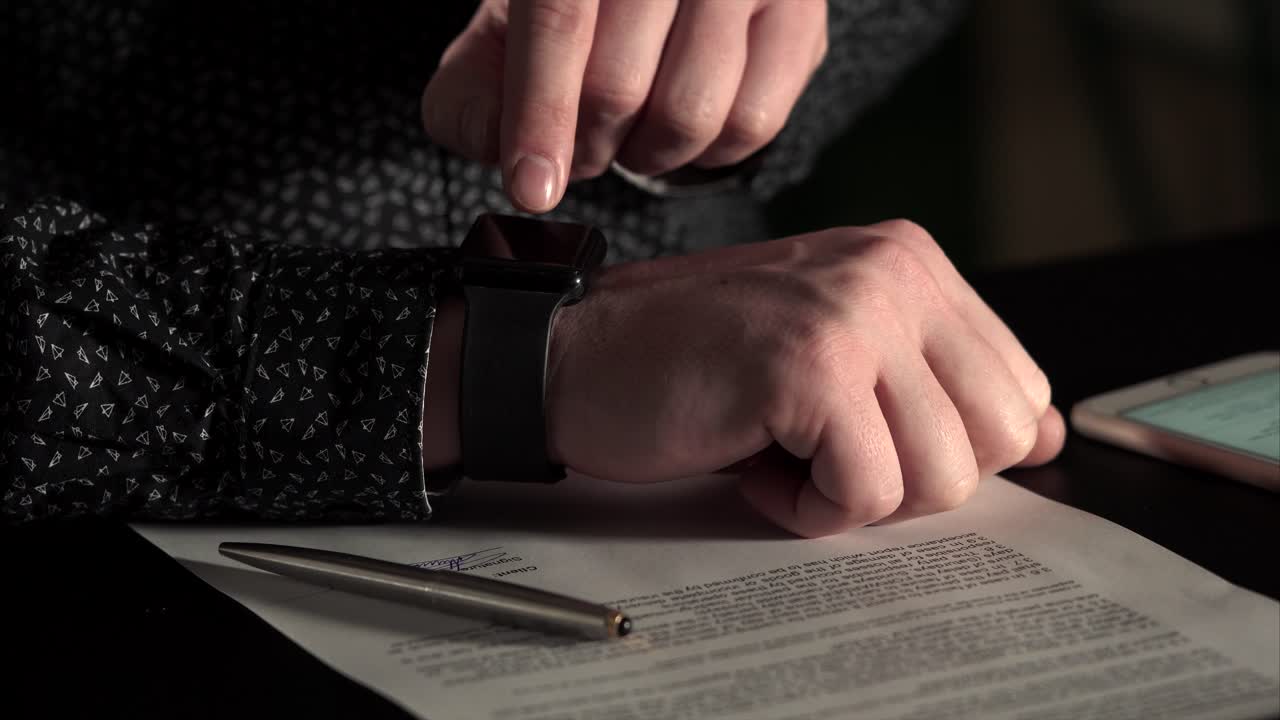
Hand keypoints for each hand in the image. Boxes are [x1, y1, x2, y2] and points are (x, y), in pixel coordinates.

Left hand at [422, 0, 827, 212]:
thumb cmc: (581, 10)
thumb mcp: (505, 36)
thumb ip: (472, 94)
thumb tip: (499, 149)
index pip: (559, 20)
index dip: (540, 113)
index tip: (533, 186)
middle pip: (619, 85)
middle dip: (587, 144)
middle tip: (580, 145)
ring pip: (690, 113)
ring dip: (647, 155)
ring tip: (632, 132)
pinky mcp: (799, 19)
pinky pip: (752, 124)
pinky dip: (708, 153)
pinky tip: (685, 125)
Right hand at [546, 220, 1065, 536]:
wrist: (573, 359)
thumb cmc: (691, 364)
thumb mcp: (835, 358)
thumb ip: (939, 387)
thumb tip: (1047, 431)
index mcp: (909, 262)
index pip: (1022, 391)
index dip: (947, 448)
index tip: (863, 435)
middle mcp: (893, 272)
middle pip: (1000, 439)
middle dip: (911, 478)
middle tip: (823, 448)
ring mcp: (854, 313)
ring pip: (943, 477)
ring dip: (852, 495)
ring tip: (780, 448)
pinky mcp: (809, 367)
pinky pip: (866, 493)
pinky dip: (805, 508)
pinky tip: (753, 462)